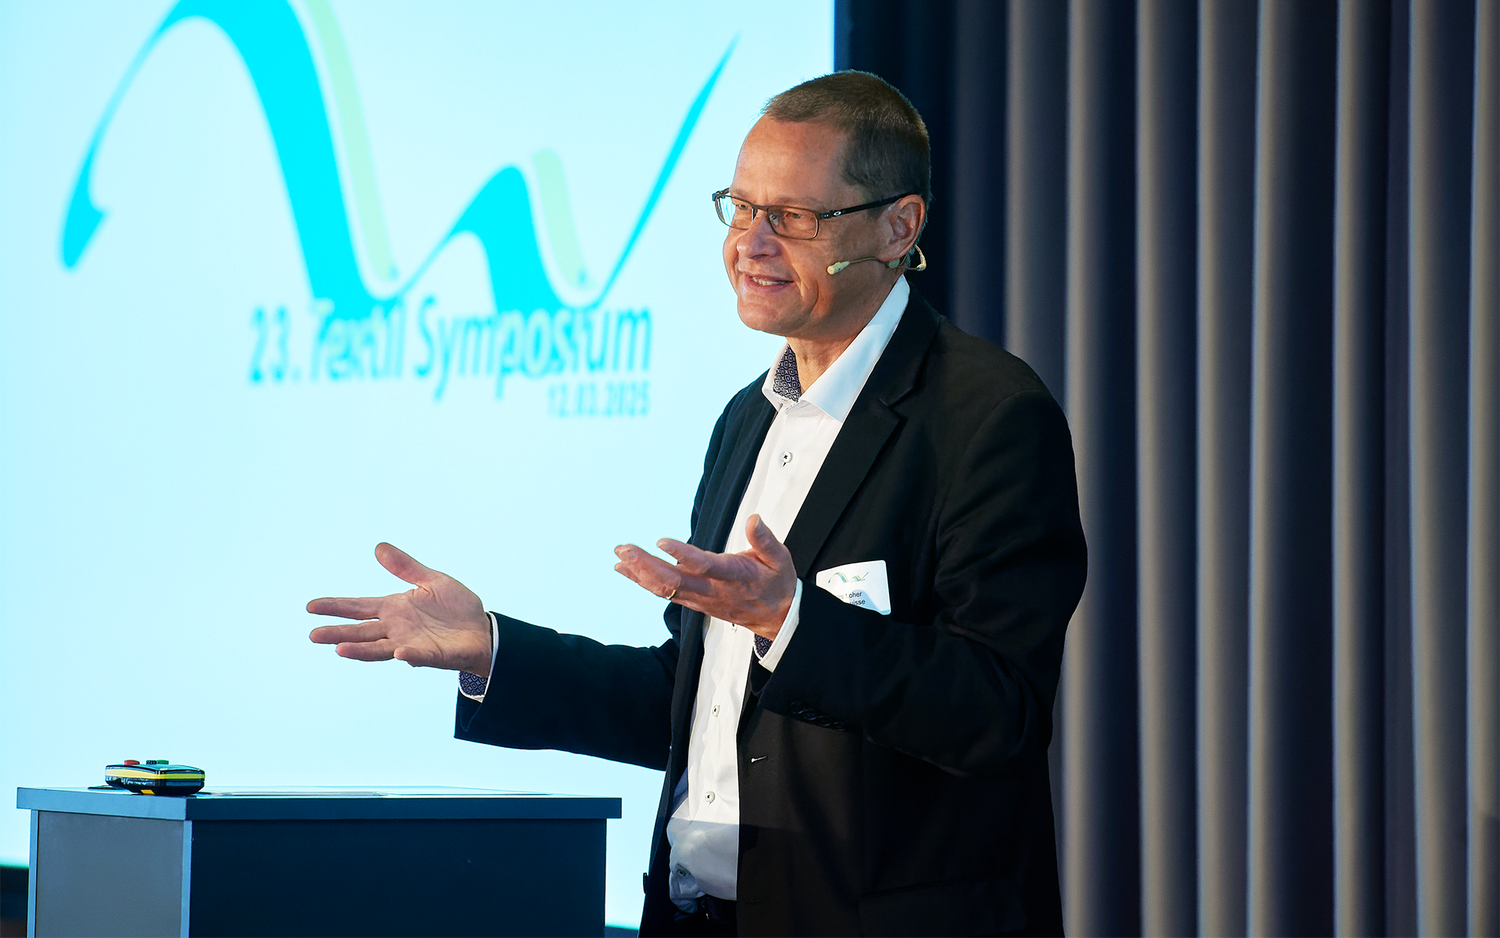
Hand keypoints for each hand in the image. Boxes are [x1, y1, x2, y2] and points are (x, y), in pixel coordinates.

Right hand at [307, 543, 491, 675]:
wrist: (482, 628)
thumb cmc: (456, 607)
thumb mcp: (431, 580)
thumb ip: (405, 567)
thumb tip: (379, 547)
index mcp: (394, 608)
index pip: (358, 607)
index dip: (336, 606)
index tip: (311, 606)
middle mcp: (397, 628)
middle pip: (361, 631)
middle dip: (337, 632)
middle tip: (313, 634)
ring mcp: (412, 644)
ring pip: (380, 648)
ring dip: (361, 650)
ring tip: (339, 649)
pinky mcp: (432, 655)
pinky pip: (418, 656)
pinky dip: (409, 656)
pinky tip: (399, 654)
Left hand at [613, 514, 795, 639]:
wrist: (776, 618)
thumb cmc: (776, 584)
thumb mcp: (779, 558)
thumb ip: (765, 539)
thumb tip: (754, 519)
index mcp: (733, 576)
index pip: (704, 565)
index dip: (682, 554)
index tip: (662, 542)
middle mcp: (712, 590)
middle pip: (674, 581)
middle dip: (646, 565)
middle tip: (625, 549)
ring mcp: (701, 599)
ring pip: (665, 589)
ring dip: (640, 573)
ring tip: (620, 556)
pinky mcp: (695, 602)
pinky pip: (665, 593)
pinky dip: (643, 581)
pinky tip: (626, 570)